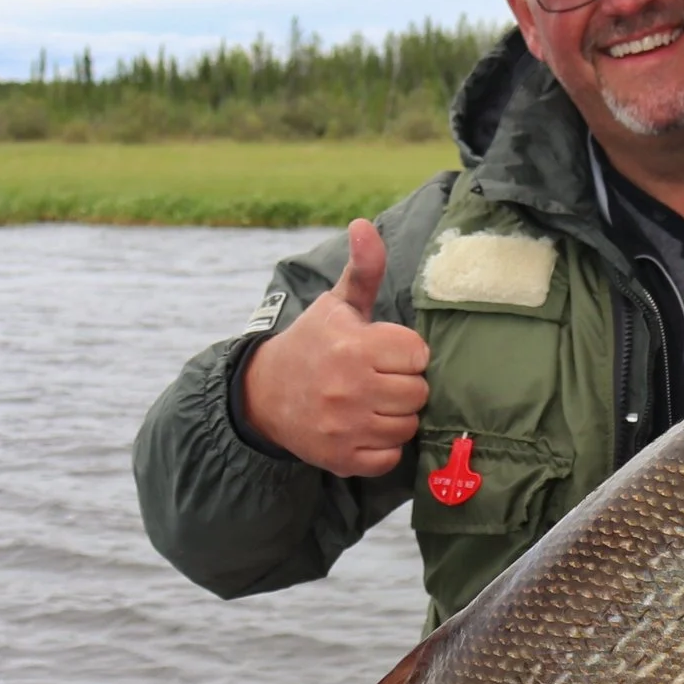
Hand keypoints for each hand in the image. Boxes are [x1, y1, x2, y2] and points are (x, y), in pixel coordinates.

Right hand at [239, 219, 429, 476]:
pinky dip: (382, 447)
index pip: (419, 355)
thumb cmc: (314, 345)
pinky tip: (362, 428)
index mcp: (354, 346)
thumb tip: (365, 226)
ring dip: (395, 416)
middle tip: (378, 379)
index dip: (406, 353)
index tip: (385, 352)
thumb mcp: (337, 306)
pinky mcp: (341, 458)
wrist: (265, 394)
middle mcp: (350, 387)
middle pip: (418, 393)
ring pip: (407, 426)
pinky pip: (389, 458)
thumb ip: (363, 269)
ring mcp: (345, 426)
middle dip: (403, 385)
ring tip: (370, 402)